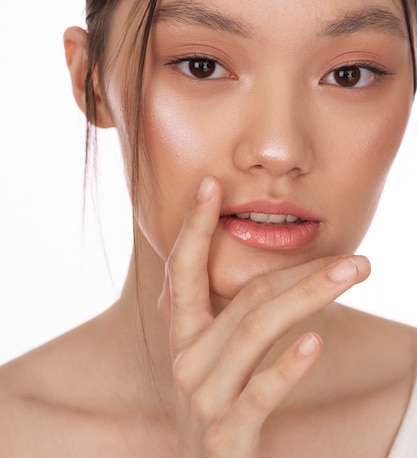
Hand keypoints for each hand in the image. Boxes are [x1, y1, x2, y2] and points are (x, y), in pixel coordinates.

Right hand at [158, 176, 369, 456]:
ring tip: (353, 274)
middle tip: (355, 257)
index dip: (195, 227)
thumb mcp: (219, 360)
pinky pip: (258, 392)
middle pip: (246, 299)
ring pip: (255, 331)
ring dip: (309, 297)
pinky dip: (287, 366)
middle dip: (300, 270)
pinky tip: (315, 343)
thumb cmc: (223, 410)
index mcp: (184, 336)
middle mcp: (186, 360)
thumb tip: (282, 276)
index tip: (211, 185)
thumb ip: (236, 318)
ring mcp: (203, 399)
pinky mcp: (225, 437)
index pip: (183, 270)